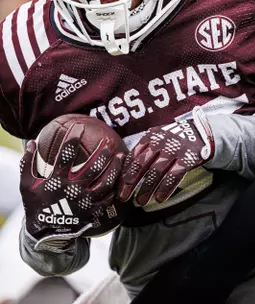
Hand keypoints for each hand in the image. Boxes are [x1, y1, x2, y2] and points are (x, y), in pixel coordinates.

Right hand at [20, 124, 124, 252]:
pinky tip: (120, 178)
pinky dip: (115, 187)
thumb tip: (31, 141)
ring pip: (105, 182)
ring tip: (121, 156)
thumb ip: (28, 163)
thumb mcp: (27, 185)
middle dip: (102, 153)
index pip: (66, 156)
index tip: (79, 126)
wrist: (46, 233)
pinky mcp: (92, 210)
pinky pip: (108, 198)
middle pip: (92, 168)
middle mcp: (73, 189)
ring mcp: (85, 200)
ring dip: (115, 168)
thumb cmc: (36, 205)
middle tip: (109, 142)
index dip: (73, 140)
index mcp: (57, 180)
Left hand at [118, 107, 213, 207]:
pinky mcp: (187, 158)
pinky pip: (174, 175)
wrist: (202, 134)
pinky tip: (159, 199)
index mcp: (150, 137)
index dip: (124, 173)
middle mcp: (160, 142)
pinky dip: (166, 188)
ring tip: (140, 202)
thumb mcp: (159, 138)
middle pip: (141, 164)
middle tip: (123, 197)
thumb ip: (144, 149)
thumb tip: (125, 170)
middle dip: (130, 182)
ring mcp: (174, 150)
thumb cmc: (175, 140)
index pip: (132, 156)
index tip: (118, 187)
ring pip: (156, 171)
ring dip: (146, 188)